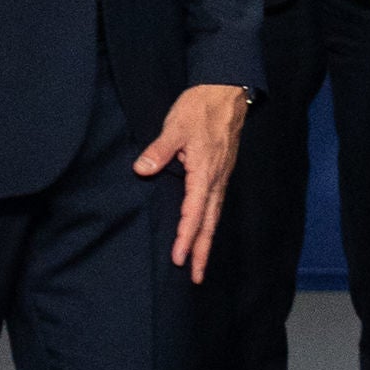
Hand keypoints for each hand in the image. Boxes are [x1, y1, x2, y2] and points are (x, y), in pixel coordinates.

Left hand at [135, 84, 251, 280]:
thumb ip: (159, 150)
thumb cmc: (200, 108)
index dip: (185, 237)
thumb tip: (142, 169)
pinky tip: (204, 230)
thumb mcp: (175, 126)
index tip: (178, 258)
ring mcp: (220, 177)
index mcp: (204, 172)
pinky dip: (209, 224)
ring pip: (214, 216)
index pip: (193, 213)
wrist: (227, 92)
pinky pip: (215, 205)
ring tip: (200, 263)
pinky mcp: (220, 173)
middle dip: (201, 251)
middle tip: (196, 277)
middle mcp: (215, 180)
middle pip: (208, 223)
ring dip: (206, 241)